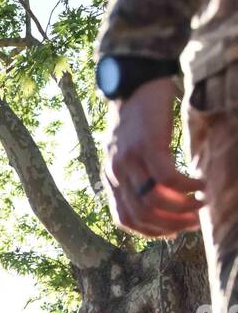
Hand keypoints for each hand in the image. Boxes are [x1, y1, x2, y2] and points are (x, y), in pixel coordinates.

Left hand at [102, 78, 203, 237]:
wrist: (135, 80)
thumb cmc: (138, 117)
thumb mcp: (130, 152)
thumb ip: (137, 175)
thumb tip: (164, 199)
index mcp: (111, 179)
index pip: (126, 220)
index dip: (152, 231)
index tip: (174, 231)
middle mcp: (116, 173)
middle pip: (142, 215)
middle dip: (171, 225)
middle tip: (195, 221)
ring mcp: (129, 160)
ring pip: (154, 201)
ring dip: (182, 209)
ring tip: (201, 205)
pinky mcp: (147, 145)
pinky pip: (168, 178)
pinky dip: (187, 187)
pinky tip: (202, 184)